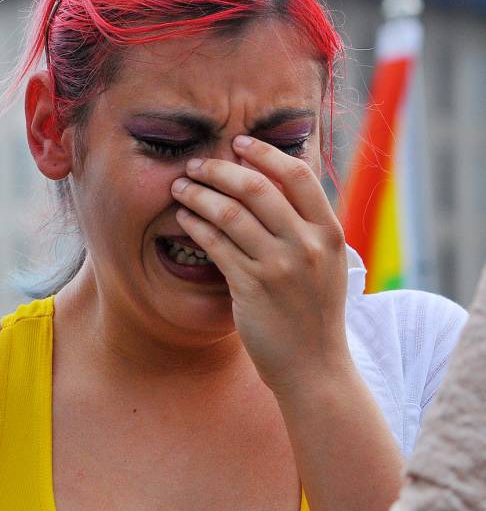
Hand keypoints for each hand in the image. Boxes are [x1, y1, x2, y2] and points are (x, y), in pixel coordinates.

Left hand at [171, 135, 350, 394]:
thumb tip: (272, 187)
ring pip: (231, 214)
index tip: (240, 143)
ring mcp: (280, 267)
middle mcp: (307, 245)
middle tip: (197, 164)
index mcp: (329, 233)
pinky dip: (196, 225)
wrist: (314, 367)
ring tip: (180, 188)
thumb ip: (304, 228)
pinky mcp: (252, 288)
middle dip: (220, 169)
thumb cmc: (313, 314)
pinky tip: (184, 219)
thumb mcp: (324, 265)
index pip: (298, 176)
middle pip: (258, 188)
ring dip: (199, 194)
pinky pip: (217, 245)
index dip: (266, 153)